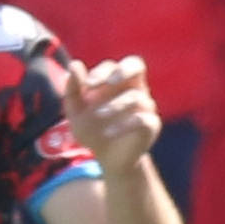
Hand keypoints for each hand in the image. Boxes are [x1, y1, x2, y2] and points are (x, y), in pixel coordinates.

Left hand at [65, 56, 160, 174]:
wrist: (107, 159)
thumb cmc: (93, 129)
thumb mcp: (76, 111)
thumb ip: (73, 89)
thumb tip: (74, 65)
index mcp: (116, 82)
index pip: (114, 66)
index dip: (102, 71)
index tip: (88, 85)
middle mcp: (134, 89)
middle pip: (137, 65)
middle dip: (123, 71)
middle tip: (109, 82)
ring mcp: (145, 106)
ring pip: (136, 97)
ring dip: (116, 105)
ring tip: (99, 115)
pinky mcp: (151, 125)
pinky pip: (143, 119)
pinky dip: (125, 125)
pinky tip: (109, 132)